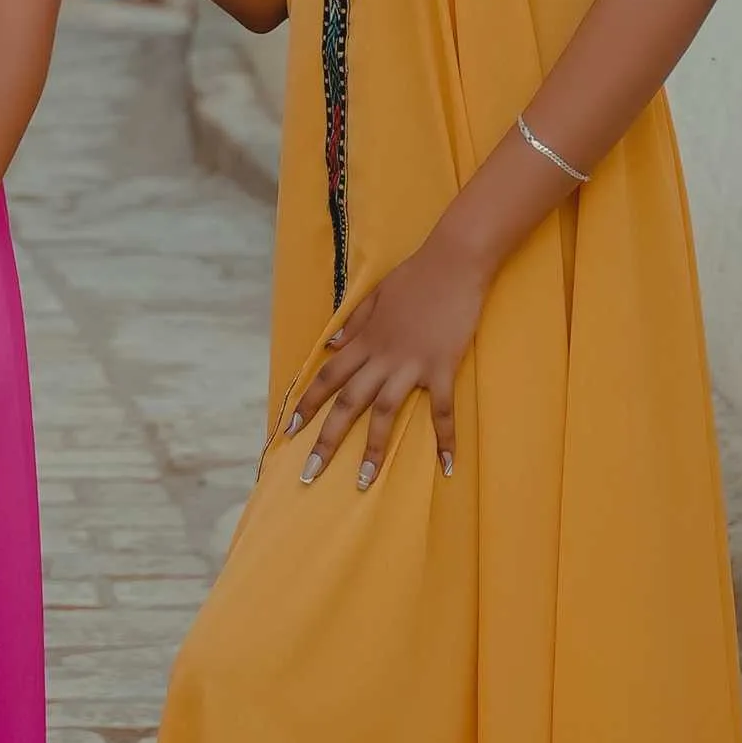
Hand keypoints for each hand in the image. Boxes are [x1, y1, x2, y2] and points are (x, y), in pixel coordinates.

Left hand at [286, 233, 487, 488]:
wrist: (453, 261)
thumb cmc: (416, 275)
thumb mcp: (375, 295)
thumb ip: (353, 324)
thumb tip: (329, 345)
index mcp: (363, 340)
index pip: (326, 378)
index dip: (306, 406)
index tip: (288, 432)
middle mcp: (381, 356)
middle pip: (347, 403)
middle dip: (326, 440)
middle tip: (309, 474)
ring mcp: (411, 363)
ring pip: (385, 412)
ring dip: (374, 449)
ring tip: (364, 482)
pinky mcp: (441, 366)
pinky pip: (441, 409)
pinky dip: (445, 438)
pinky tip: (448, 465)